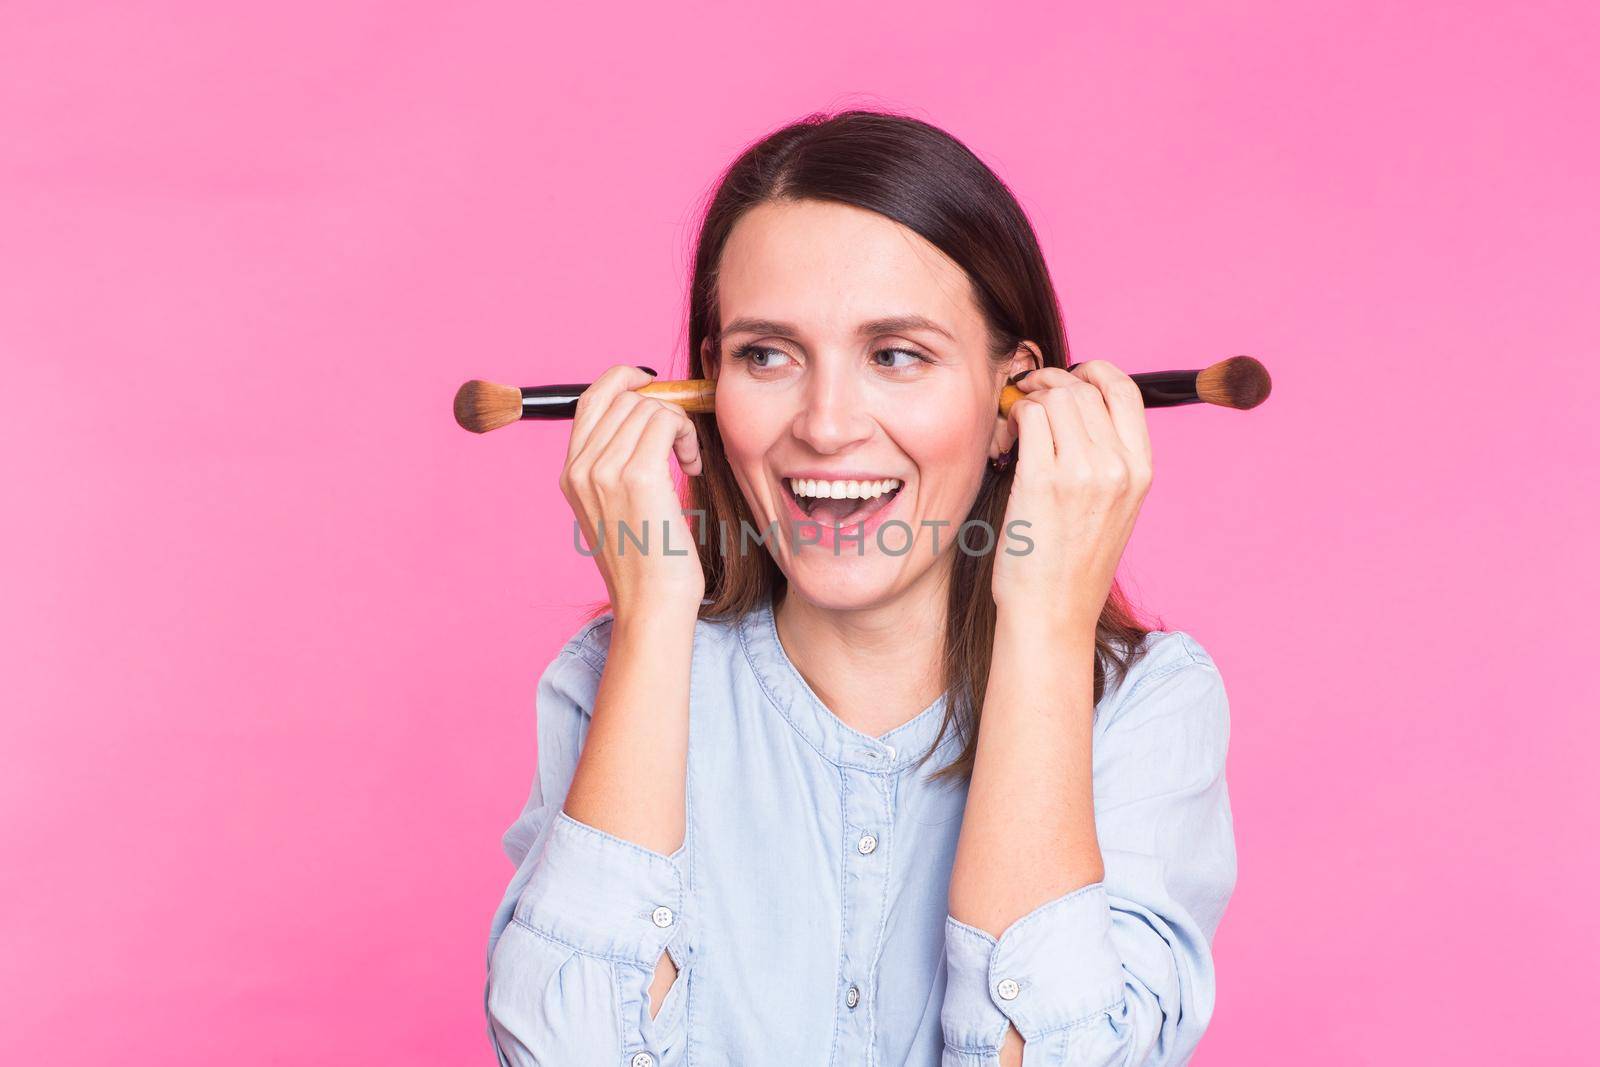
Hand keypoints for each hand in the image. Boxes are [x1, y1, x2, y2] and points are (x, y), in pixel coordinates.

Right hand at [560, 364, 705, 620]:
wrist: (651, 606)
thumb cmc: (647, 563)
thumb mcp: (617, 508)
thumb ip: (617, 463)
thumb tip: (647, 412)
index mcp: (570, 474)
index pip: (592, 399)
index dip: (626, 381)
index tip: (658, 390)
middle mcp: (580, 469)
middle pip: (623, 396)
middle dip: (663, 407)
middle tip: (682, 441)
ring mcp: (604, 471)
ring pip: (649, 407)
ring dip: (679, 424)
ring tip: (687, 459)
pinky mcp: (638, 476)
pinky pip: (666, 421)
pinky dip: (687, 434)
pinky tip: (691, 464)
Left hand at [990, 360, 1152, 629]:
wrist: (1052, 612)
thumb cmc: (1071, 563)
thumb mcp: (1113, 507)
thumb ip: (1106, 457)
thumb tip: (1073, 404)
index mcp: (1140, 469)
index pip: (1124, 389)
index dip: (1092, 372)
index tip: (1066, 378)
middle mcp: (1118, 466)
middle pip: (1082, 389)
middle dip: (1047, 385)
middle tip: (1025, 400)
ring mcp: (1083, 472)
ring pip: (1053, 397)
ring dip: (1027, 400)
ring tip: (1014, 427)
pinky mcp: (1044, 480)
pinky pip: (1028, 417)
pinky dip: (1012, 417)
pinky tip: (1005, 440)